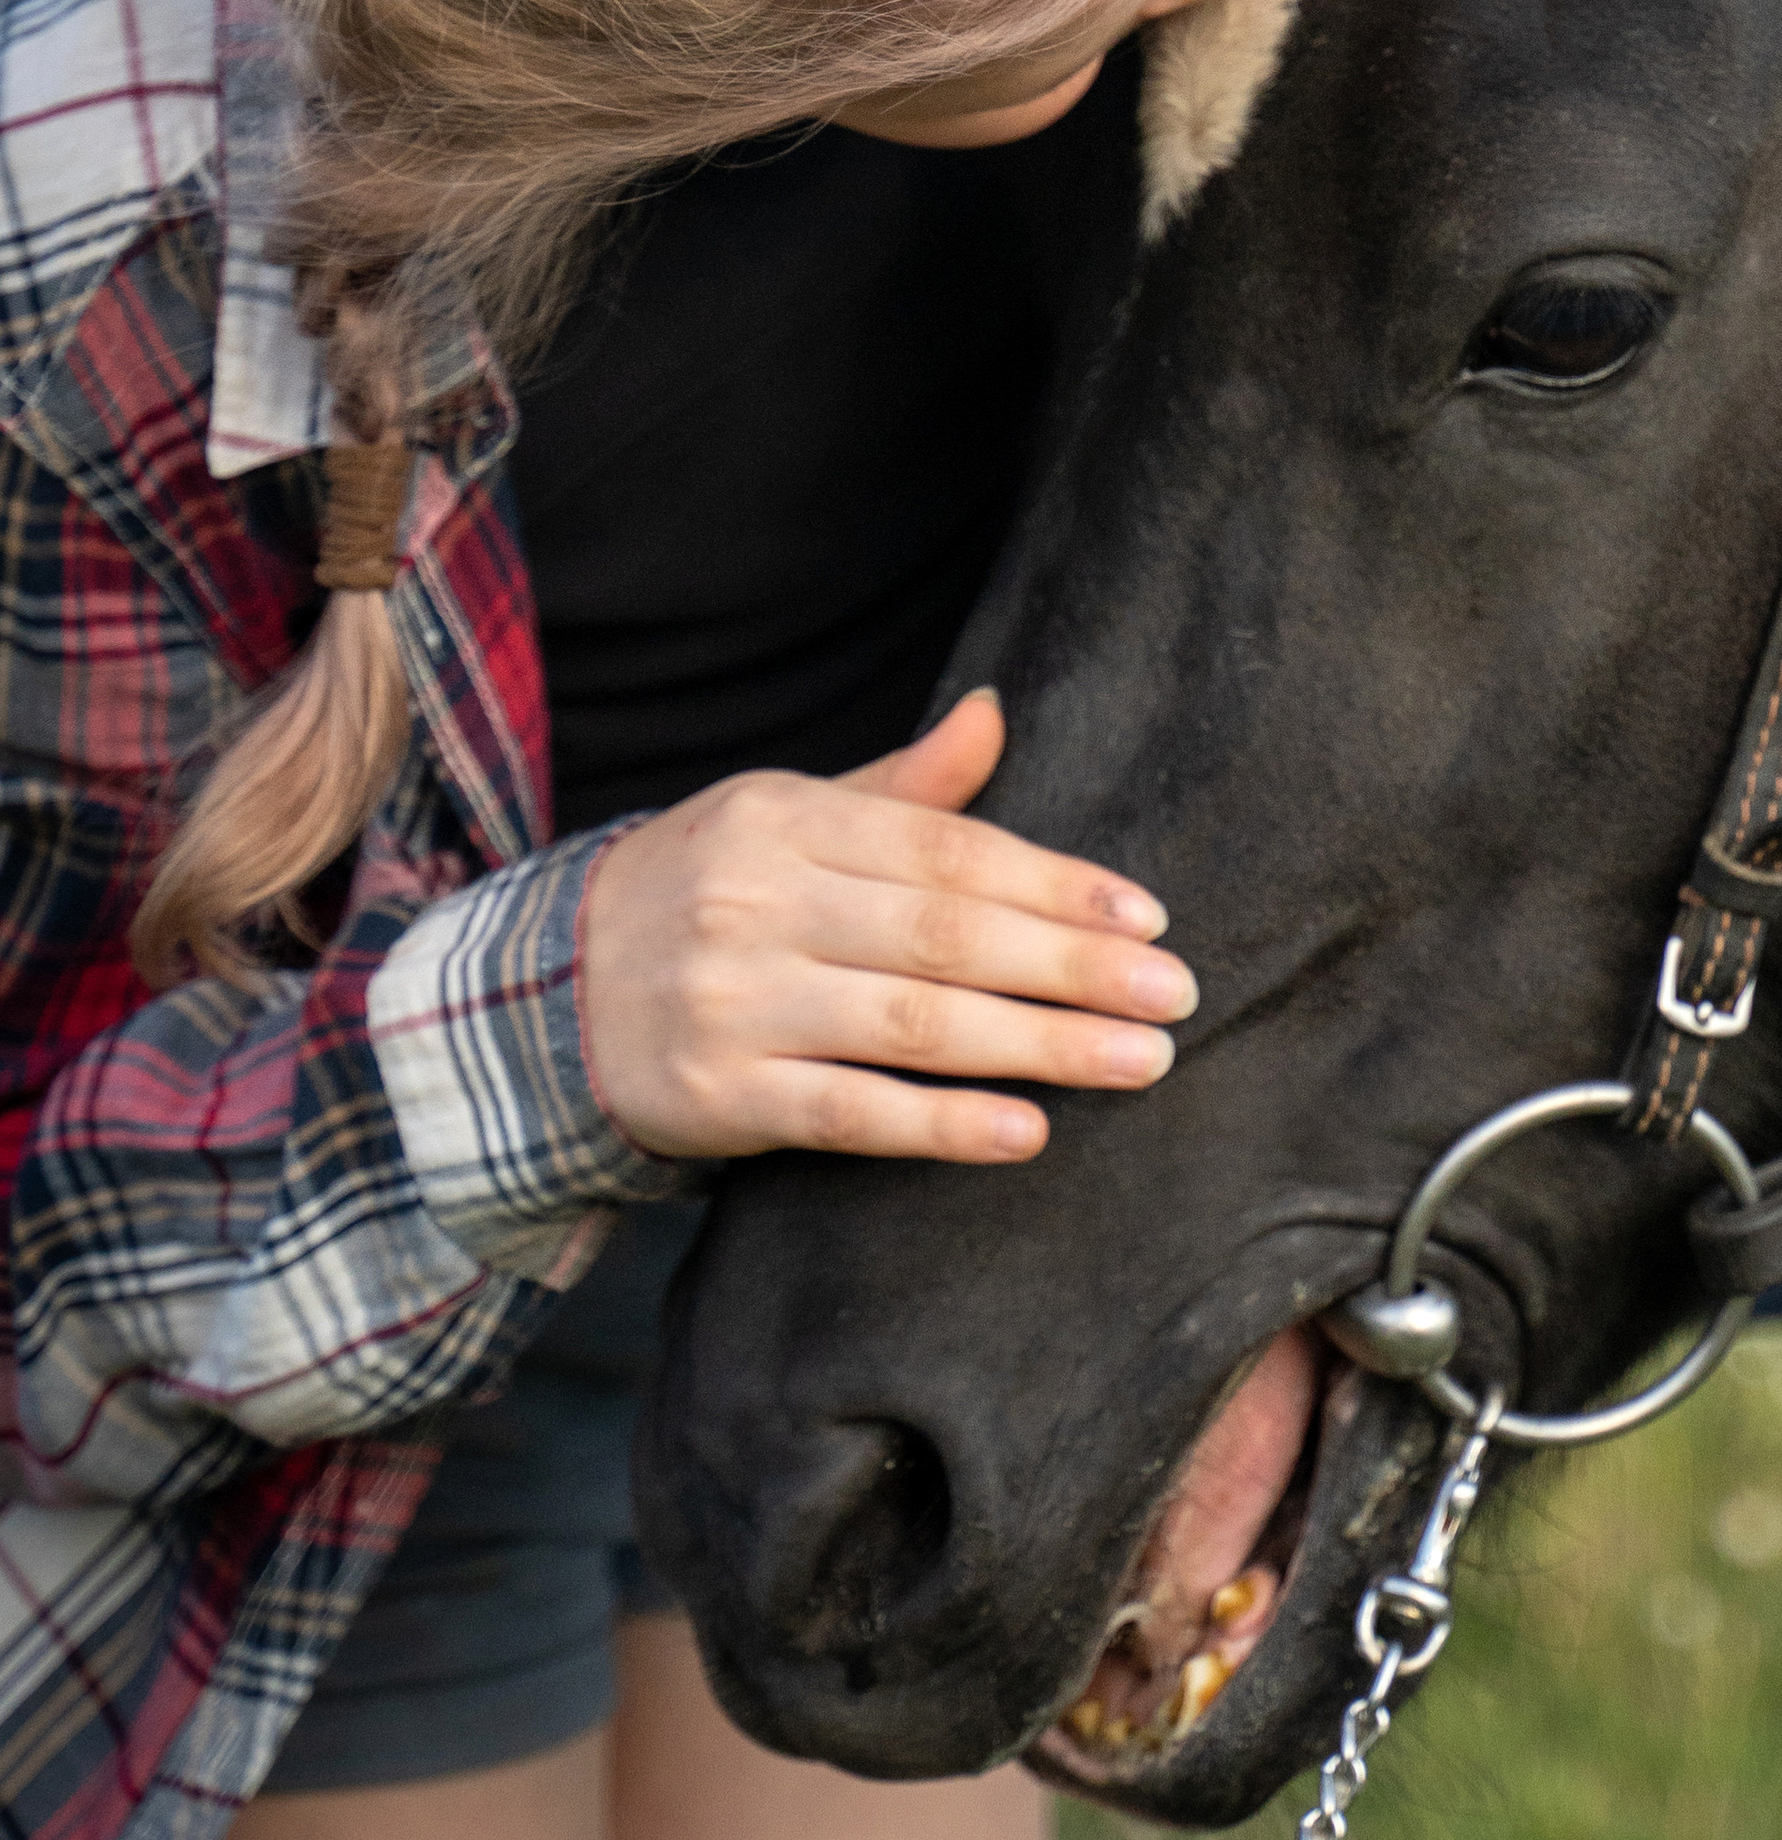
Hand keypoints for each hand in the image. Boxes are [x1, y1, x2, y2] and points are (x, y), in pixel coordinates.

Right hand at [579, 689, 1190, 1167]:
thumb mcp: (786, 817)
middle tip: (1175, 994)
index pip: (947, 851)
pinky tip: (1028, 1128)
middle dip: (1072, 967)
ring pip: (914, 1025)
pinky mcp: (720, 1095)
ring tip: (1139, 1060)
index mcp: (783, 818)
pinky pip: (852, 1112)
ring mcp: (736, 1001)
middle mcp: (757, 901)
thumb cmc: (707, 894)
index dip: (1054, 884)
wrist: (548, 996)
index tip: (1147, 917)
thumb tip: (996, 711)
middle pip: (946, 936)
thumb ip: (902, 788)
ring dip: (1040, 1045)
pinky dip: (944, 1124)